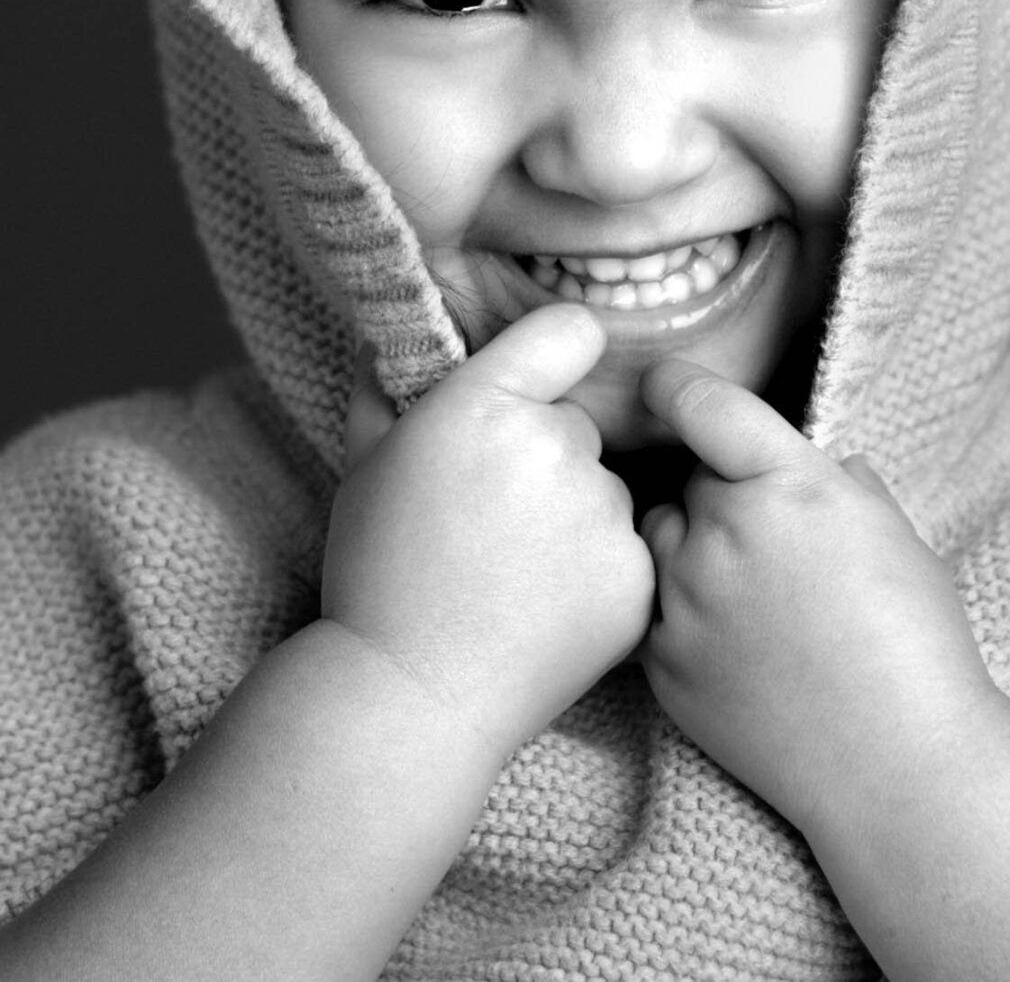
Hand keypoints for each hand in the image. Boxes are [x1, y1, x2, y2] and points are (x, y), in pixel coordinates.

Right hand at [323, 305, 655, 759]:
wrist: (411, 697)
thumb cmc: (378, 571)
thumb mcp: (364, 460)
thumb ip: (389, 377)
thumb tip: (399, 321)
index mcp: (484, 404)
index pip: (570, 329)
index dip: (557, 350)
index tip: (546, 375)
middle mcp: (555, 447)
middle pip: (578, 423)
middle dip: (546, 455)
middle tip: (492, 517)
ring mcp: (603, 516)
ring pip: (605, 488)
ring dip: (575, 514)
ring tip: (512, 572)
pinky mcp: (636, 578)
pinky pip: (629, 547)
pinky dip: (598, 570)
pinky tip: (546, 605)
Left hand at [637, 358, 996, 836]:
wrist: (901, 766)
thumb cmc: (917, 643)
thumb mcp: (894, 534)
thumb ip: (842, 483)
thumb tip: (823, 465)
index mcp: (788, 484)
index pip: (703, 405)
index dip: (674, 385)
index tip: (660, 382)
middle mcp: (724, 531)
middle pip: (691, 482)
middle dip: (720, 495)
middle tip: (771, 543)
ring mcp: (685, 599)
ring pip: (661, 540)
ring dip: (692, 549)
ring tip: (752, 597)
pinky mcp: (663, 662)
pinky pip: (654, 608)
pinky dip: (682, 613)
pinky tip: (737, 645)